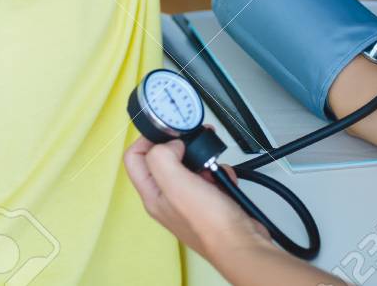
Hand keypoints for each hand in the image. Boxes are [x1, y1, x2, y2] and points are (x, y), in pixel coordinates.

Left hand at [123, 127, 271, 261]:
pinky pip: (209, 175)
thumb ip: (163, 157)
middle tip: (192, 139)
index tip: (167, 132)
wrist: (242, 243)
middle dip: (180, 146)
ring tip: (212, 164)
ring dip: (203, 158)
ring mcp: (188, 199)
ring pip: (189, 165)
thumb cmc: (210, 225)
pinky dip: (218, 172)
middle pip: (163, 158)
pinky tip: (224, 179)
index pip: (134, 158)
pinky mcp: (208, 199)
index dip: (147, 139)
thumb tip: (170, 145)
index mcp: (152, 195)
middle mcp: (167, 198)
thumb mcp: (177, 184)